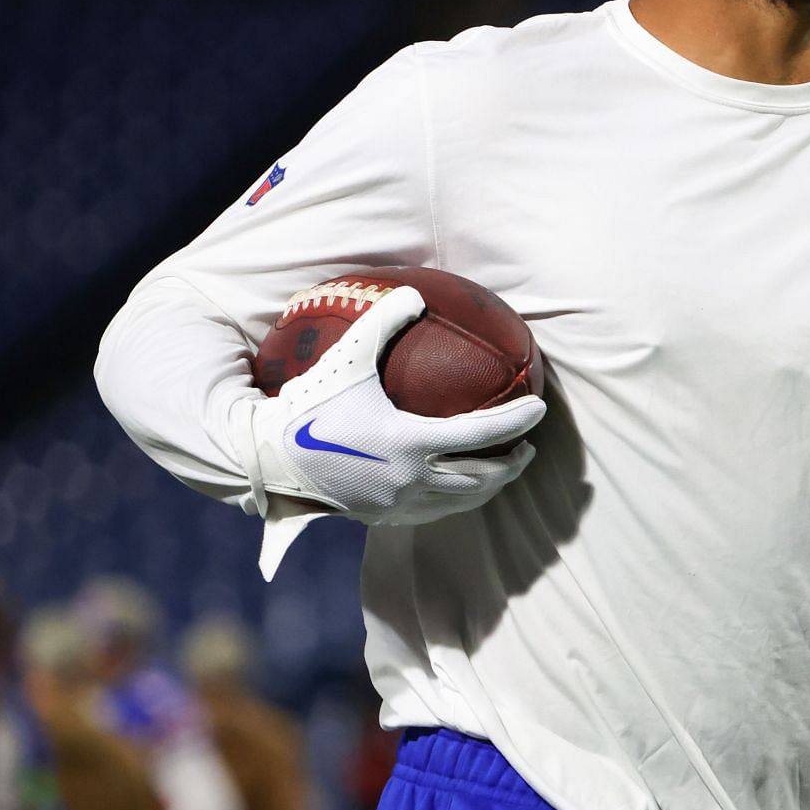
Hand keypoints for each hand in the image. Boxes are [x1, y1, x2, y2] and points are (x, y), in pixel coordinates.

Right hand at [242, 284, 544, 525]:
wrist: (269, 458)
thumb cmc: (310, 404)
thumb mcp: (347, 358)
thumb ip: (383, 322)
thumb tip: (415, 292)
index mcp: (411, 442)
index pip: (482, 434)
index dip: (516, 421)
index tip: (540, 409)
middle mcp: (411, 479)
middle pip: (482, 478)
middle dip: (512, 464)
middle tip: (528, 447)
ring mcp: (398, 503)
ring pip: (461, 501)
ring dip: (489, 487)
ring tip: (504, 469)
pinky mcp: (383, 517)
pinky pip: (433, 513)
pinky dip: (456, 501)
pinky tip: (459, 488)